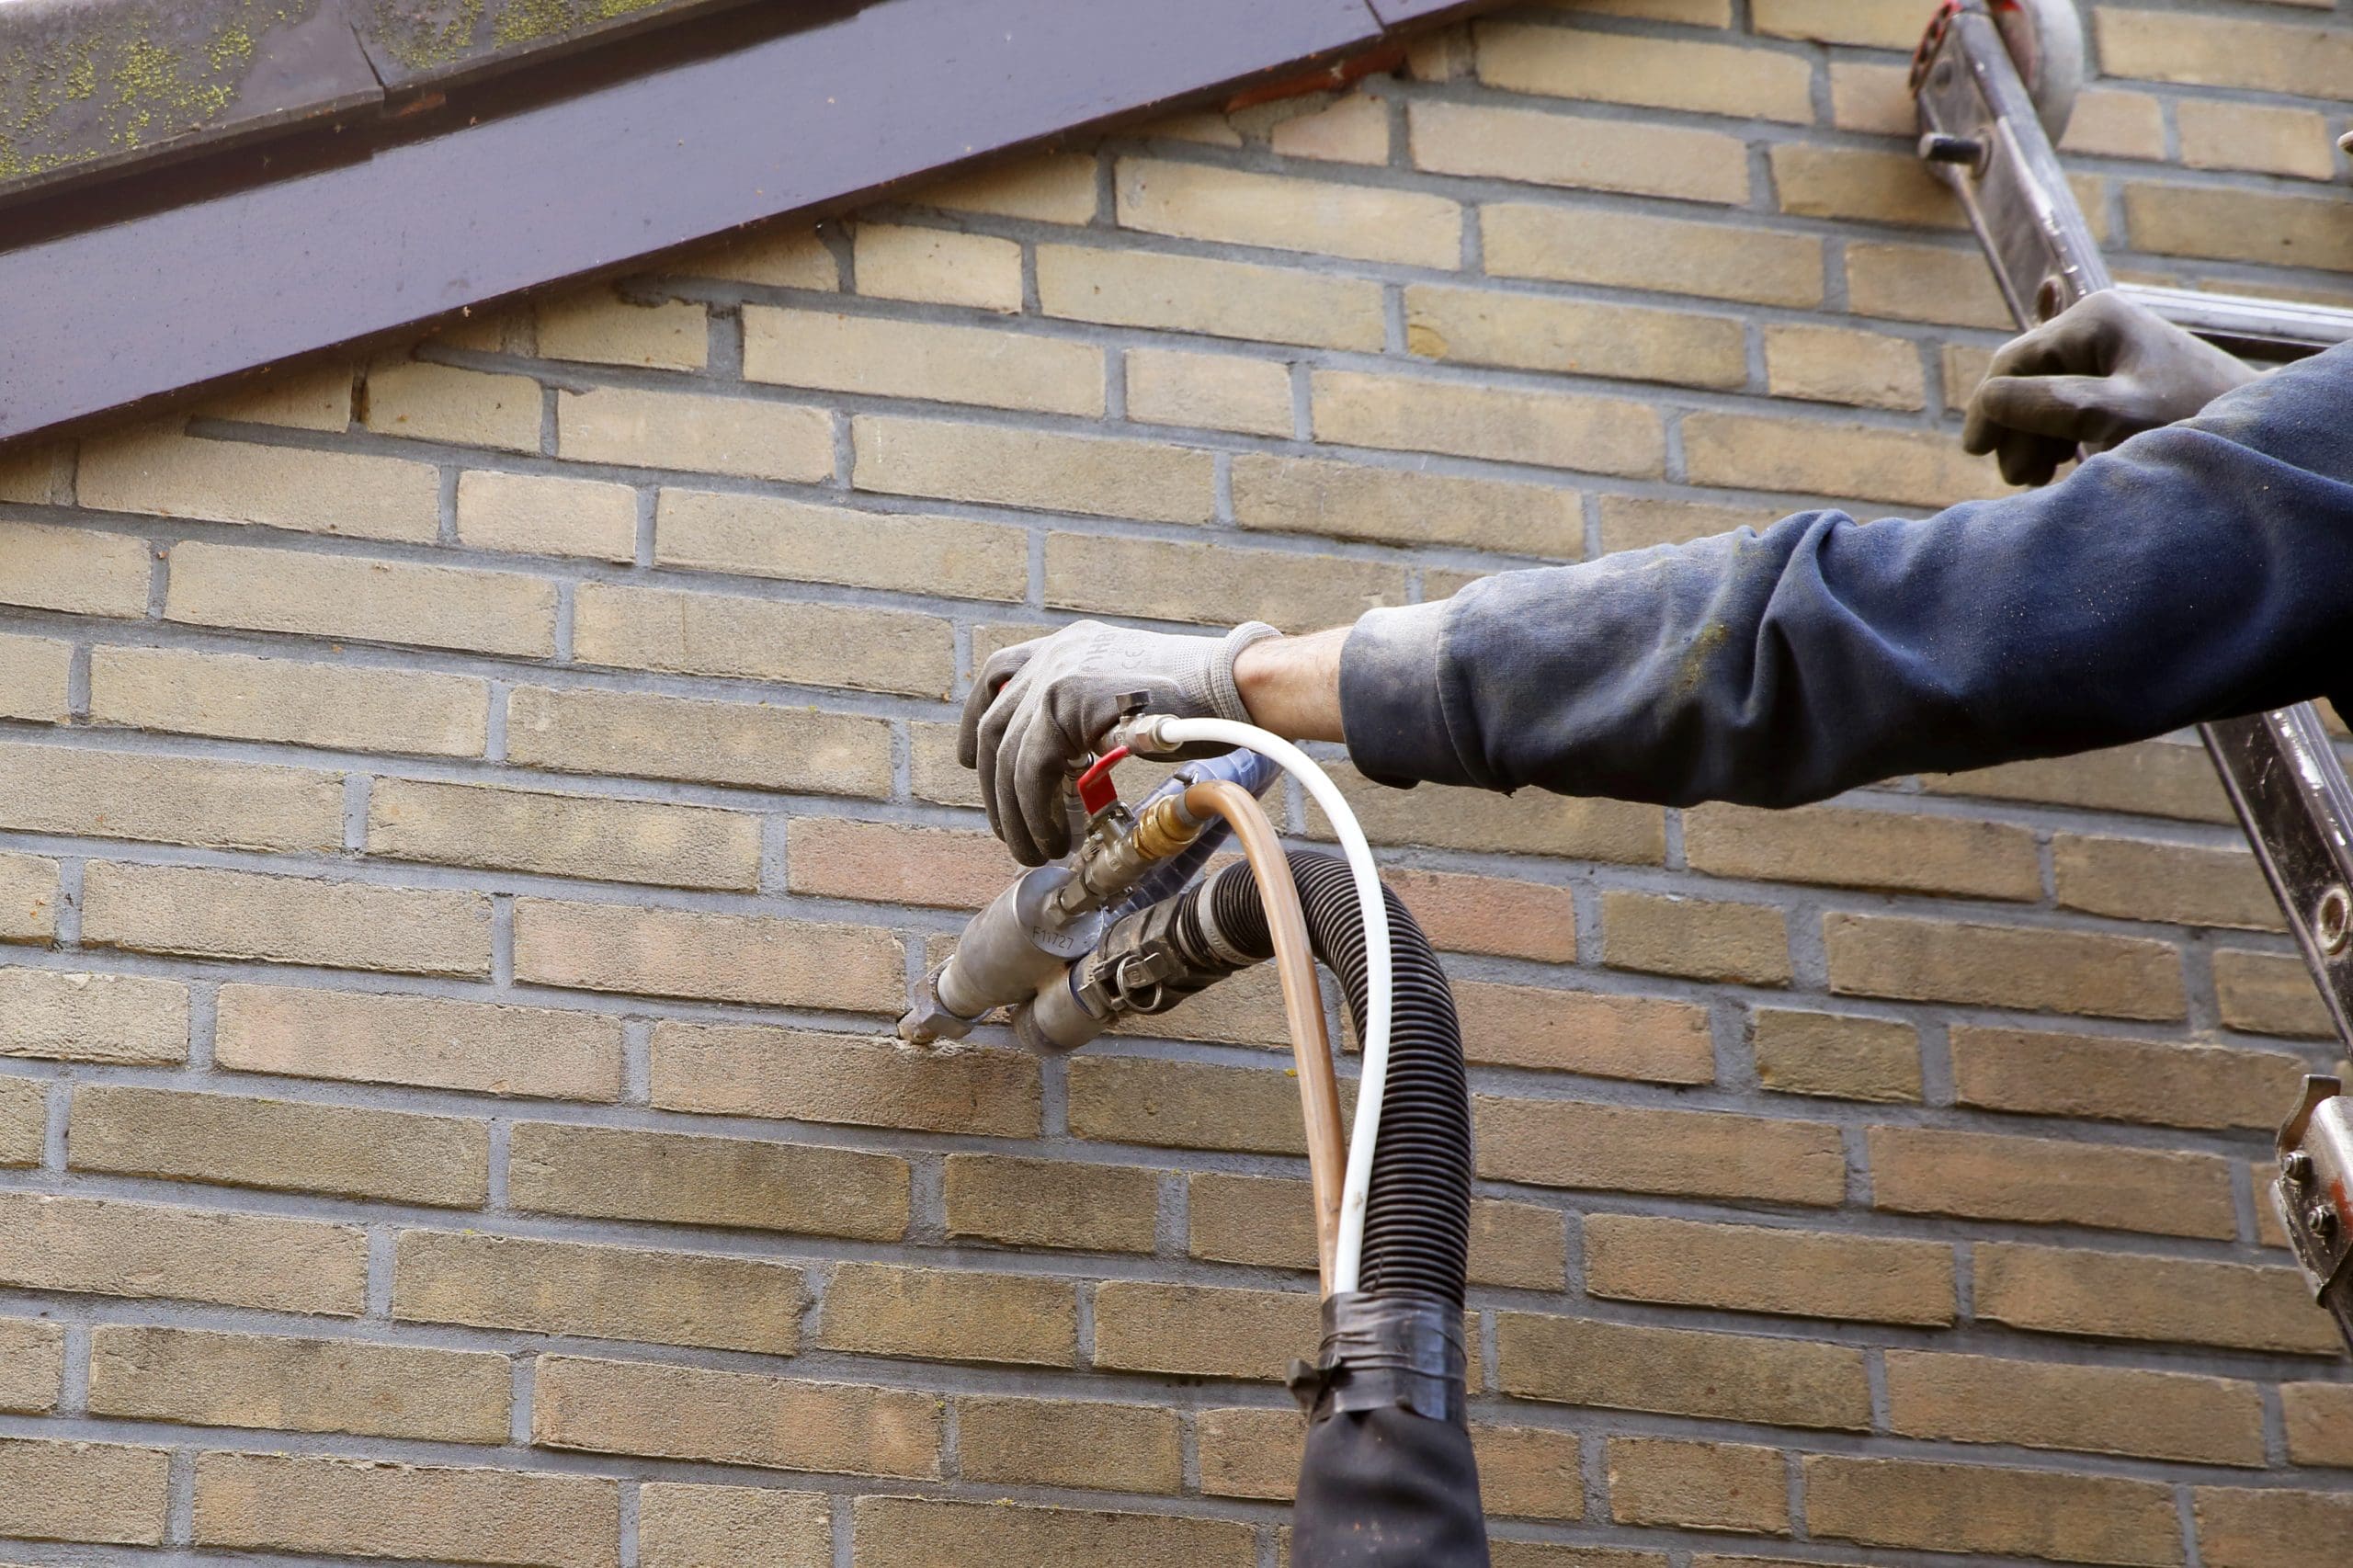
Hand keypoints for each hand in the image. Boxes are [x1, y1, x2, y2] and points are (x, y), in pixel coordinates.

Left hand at [958, 620, 1277, 864]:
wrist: (1236, 687)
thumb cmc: (1200, 704)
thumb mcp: (1129, 698)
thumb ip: (1092, 717)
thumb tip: (1071, 763)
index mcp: (1069, 648)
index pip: (998, 675)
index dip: (976, 720)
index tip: (973, 761)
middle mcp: (1056, 655)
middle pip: (996, 725)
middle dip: (995, 790)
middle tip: (1012, 831)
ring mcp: (1060, 674)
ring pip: (1009, 756)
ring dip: (1017, 813)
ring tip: (1037, 849)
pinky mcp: (1070, 703)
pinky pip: (1033, 769)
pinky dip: (1037, 812)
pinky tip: (1056, 837)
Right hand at [1963, 291, 2257, 486]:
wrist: (2258, 439)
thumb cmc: (2191, 424)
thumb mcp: (2110, 416)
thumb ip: (2044, 405)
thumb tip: (1985, 403)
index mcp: (2092, 320)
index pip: (2013, 362)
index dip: (1988, 408)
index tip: (1977, 453)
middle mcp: (2098, 326)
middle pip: (2027, 380)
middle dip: (2019, 429)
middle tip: (2028, 478)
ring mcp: (2111, 349)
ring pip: (2045, 394)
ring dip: (2037, 435)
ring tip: (2047, 473)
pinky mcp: (2122, 375)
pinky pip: (2067, 390)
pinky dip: (2054, 419)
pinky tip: (2053, 434)